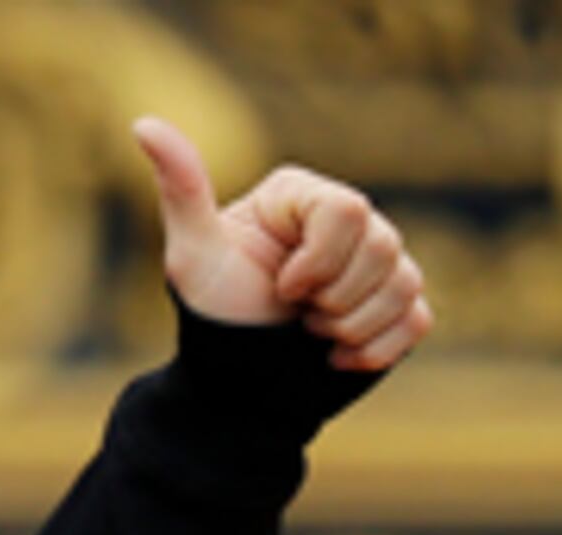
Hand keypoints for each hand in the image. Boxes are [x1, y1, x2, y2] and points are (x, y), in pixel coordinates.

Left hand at [135, 115, 432, 372]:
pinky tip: (332, 358)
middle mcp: (351, 221)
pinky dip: (375, 350)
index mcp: (306, 197)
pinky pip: (418, 320)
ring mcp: (379, 263)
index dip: (316, 261)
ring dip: (348, 326)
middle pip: (383, 246)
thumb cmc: (212, 314)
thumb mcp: (192, 255)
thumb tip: (144, 123)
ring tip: (308, 330)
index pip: (348, 212)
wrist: (232, 383)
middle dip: (330, 298)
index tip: (279, 285)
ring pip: (405, 284)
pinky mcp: (398, 305)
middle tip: (291, 310)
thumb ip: (182, 189)